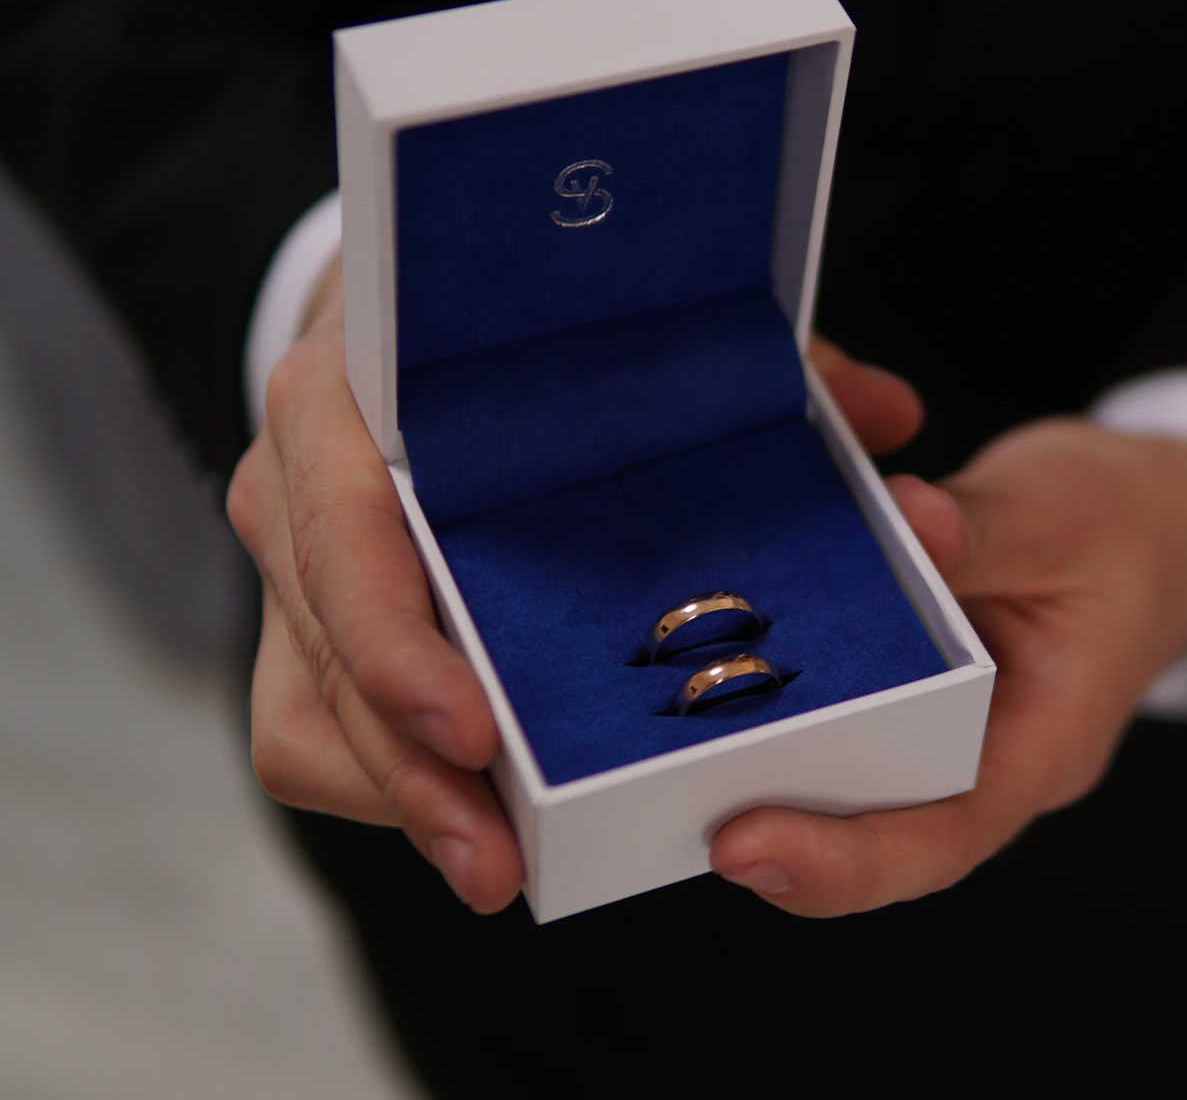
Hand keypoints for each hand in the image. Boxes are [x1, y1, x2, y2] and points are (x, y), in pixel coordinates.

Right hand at [226, 256, 925, 911]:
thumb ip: (748, 365)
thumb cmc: (520, 327)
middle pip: (325, 650)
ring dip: (400, 802)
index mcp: (357, 392)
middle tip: (498, 860)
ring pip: (310, 718)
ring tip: (496, 866)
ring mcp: (294, 566)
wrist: (409, 331)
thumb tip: (892, 418)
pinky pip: (317, 736)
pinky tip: (477, 827)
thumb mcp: (618, 321)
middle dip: (408, 769)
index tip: (477, 730)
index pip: (343, 522)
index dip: (394, 637)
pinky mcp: (305, 632)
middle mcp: (300, 482)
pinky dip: (391, 791)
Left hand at [708, 416, 1186, 915]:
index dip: (840, 858)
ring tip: (655, 745)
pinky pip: (831, 713)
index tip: (743, 845)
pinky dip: (774, 696)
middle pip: (871, 826)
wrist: (1166, 519)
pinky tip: (700, 667)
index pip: (941, 835)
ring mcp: (940, 731)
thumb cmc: (1131, 526)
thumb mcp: (1067, 512)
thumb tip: (905, 519)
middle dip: (771, 822)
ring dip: (755, 761)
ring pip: (840, 777)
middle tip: (659, 797)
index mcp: (1042, 744)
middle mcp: (983, 758)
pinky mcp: (905, 691)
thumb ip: (982, 527)